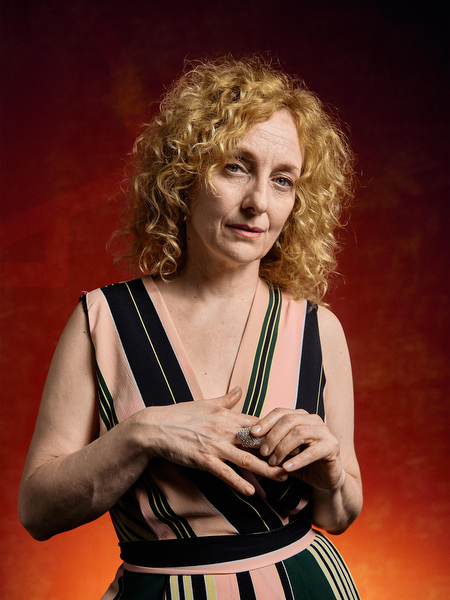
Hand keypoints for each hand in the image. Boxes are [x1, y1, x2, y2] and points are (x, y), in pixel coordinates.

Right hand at [141, 387, 287, 494]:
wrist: (155, 427)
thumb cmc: (180, 414)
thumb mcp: (206, 403)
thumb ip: (227, 399)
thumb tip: (240, 389)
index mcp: (227, 416)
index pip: (258, 424)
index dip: (277, 431)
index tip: (293, 437)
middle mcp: (224, 430)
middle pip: (258, 443)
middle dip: (278, 452)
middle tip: (297, 460)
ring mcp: (214, 445)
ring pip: (246, 459)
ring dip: (266, 469)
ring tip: (283, 477)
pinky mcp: (203, 459)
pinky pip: (224, 473)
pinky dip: (238, 482)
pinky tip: (251, 491)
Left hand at [250, 409, 343, 491]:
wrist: (324, 479)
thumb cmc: (300, 463)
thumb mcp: (282, 452)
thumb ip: (268, 444)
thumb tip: (248, 439)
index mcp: (301, 416)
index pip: (281, 412)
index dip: (265, 421)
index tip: (252, 433)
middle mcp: (313, 420)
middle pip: (289, 420)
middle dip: (272, 436)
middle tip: (262, 452)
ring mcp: (324, 431)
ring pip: (299, 433)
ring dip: (283, 448)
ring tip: (273, 462)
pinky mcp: (332, 446)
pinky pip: (313, 451)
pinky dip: (298, 460)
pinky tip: (287, 468)